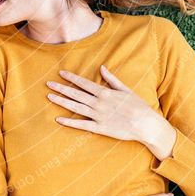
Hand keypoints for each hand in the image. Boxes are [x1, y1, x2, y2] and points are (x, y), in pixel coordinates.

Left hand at [47, 65, 176, 159]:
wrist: (146, 124)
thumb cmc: (138, 106)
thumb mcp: (126, 89)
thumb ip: (112, 79)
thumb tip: (102, 67)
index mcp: (105, 93)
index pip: (84, 83)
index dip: (71, 78)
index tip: (61, 73)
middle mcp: (99, 103)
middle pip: (76, 94)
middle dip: (61, 88)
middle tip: (48, 84)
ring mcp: (98, 116)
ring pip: (76, 107)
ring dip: (62, 102)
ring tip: (49, 97)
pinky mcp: (100, 128)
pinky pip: (82, 125)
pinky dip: (70, 122)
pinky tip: (58, 119)